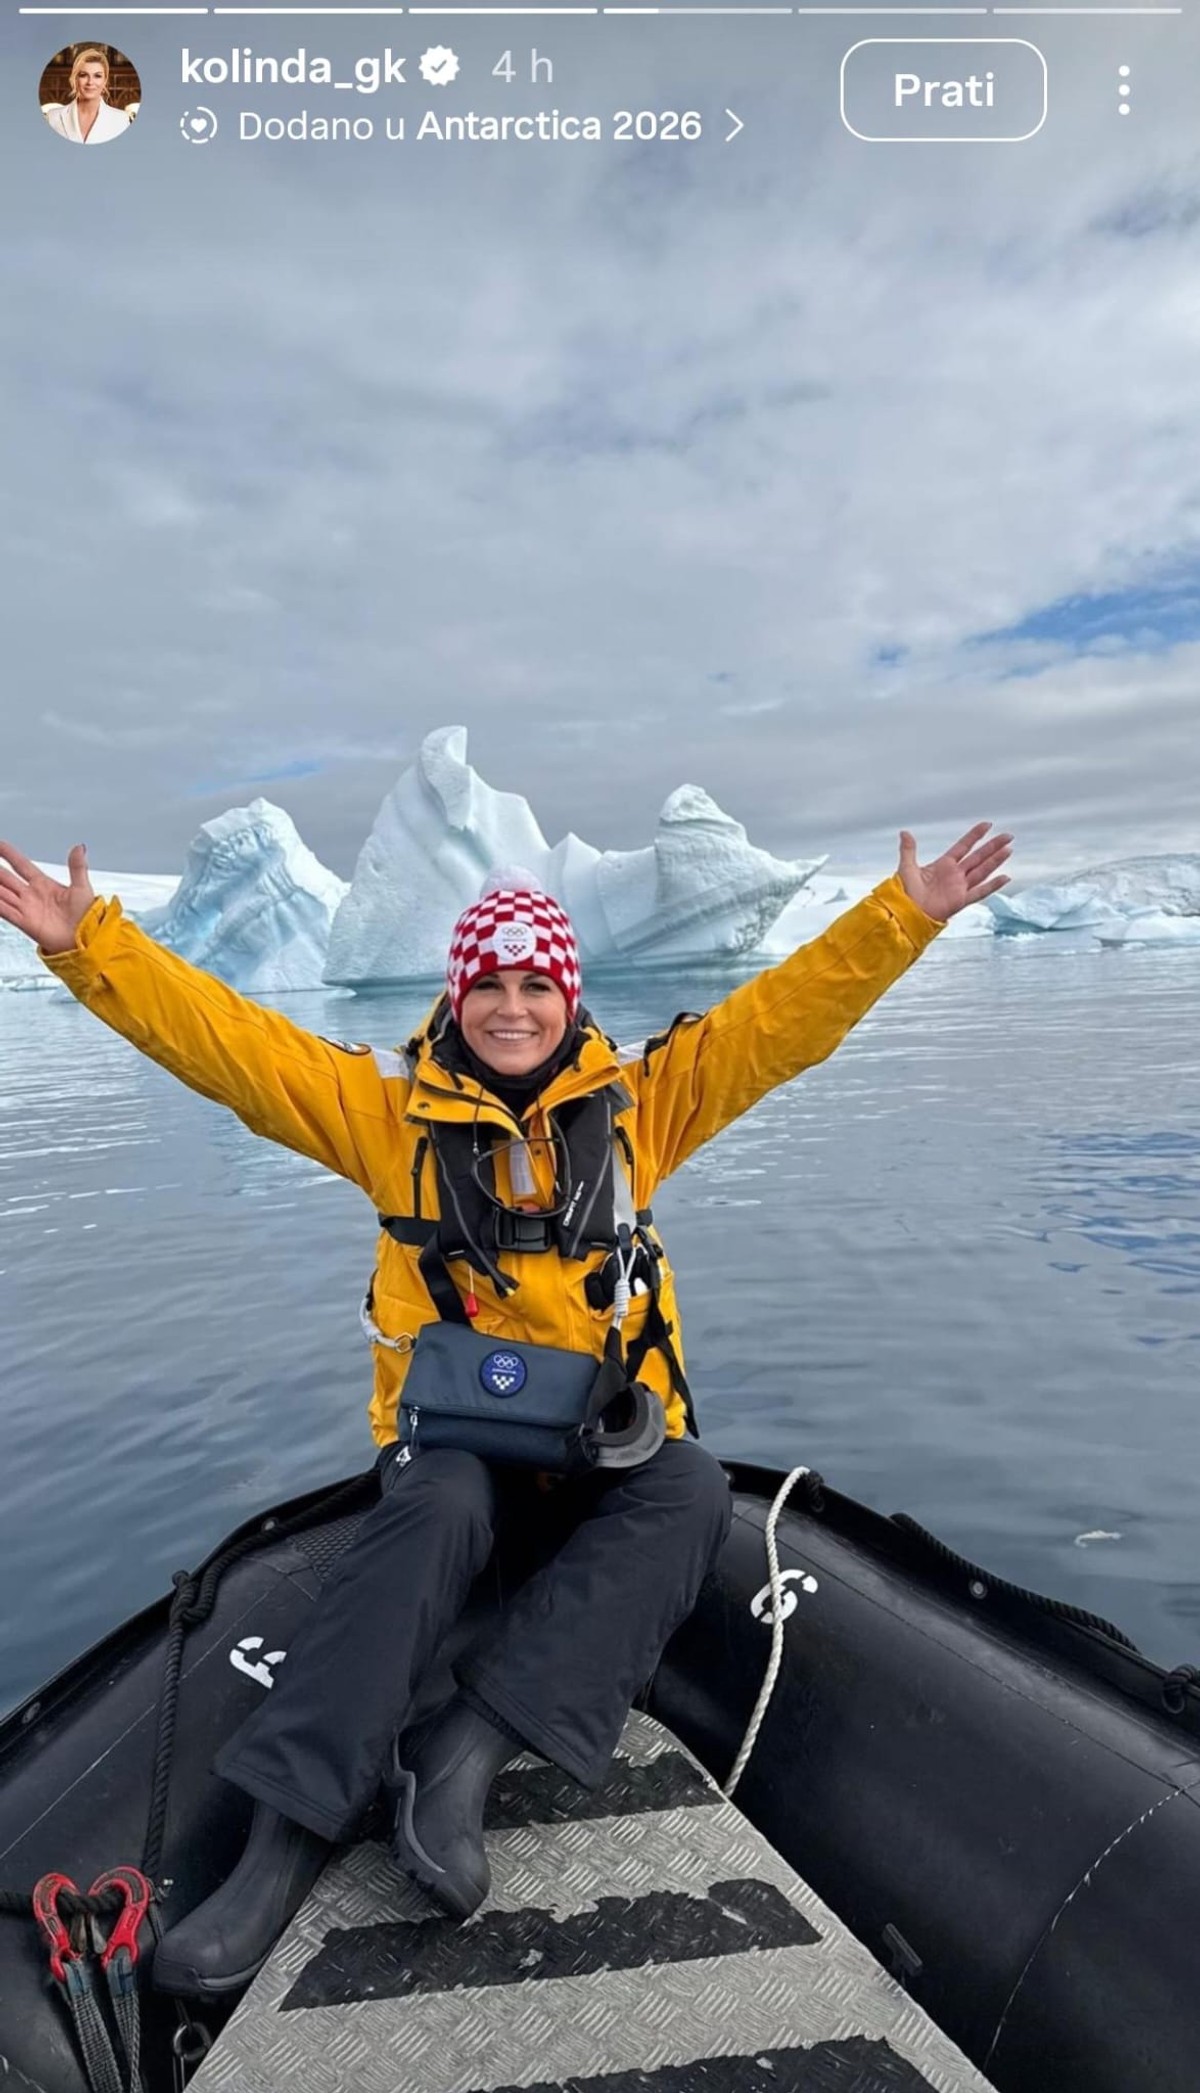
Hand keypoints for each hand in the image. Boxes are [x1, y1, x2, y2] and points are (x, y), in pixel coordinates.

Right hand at [0, 842, 95, 953]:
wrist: (86, 939)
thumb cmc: (86, 917)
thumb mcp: (82, 888)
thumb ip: (77, 867)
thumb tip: (79, 847)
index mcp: (43, 884)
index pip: (21, 865)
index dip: (10, 854)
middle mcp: (31, 895)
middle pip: (6, 878)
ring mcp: (26, 908)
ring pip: (2, 893)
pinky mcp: (25, 922)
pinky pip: (6, 911)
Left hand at [896, 823, 1011, 922]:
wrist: (907, 912)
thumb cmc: (905, 893)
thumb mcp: (907, 867)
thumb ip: (908, 849)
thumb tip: (904, 833)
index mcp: (943, 865)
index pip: (963, 846)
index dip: (975, 836)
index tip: (987, 825)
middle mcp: (954, 875)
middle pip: (978, 857)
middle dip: (993, 846)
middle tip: (1007, 836)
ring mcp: (959, 887)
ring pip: (982, 871)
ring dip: (996, 860)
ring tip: (1009, 850)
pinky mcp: (961, 900)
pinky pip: (980, 892)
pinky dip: (993, 885)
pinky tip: (1005, 877)